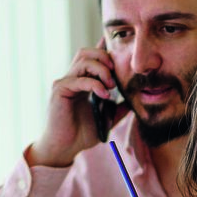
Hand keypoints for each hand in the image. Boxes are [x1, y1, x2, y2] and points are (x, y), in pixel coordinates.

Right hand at [29, 39, 120, 166]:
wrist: (66, 148)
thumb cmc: (83, 133)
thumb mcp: (108, 117)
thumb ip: (120, 106)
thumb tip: (136, 99)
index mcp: (83, 80)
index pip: (94, 57)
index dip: (105, 49)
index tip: (121, 51)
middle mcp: (73, 78)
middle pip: (87, 52)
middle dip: (105, 57)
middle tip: (117, 74)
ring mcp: (65, 82)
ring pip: (83, 60)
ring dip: (101, 69)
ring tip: (111, 86)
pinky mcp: (59, 90)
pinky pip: (78, 79)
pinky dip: (94, 84)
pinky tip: (104, 95)